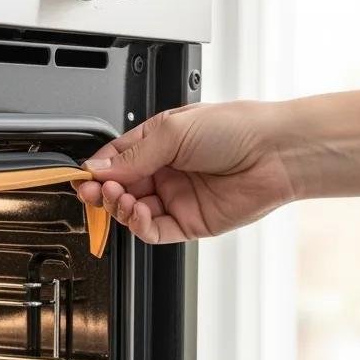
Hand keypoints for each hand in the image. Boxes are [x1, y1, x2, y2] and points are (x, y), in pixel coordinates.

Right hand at [75, 102, 299, 243]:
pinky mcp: (188, 223)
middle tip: (94, 192)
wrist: (276, 153)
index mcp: (160, 143)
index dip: (98, 171)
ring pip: (133, 212)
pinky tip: (137, 212)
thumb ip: (133, 155)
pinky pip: (154, 231)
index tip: (83, 177)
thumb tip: (99, 169)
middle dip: (104, 192)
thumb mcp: (173, 131)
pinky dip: (139, 226)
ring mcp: (176, 199)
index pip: (117, 160)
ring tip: (120, 199)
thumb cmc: (237, 128)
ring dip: (120, 208)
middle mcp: (167, 171)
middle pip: (121, 189)